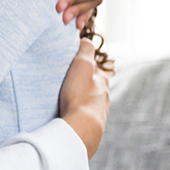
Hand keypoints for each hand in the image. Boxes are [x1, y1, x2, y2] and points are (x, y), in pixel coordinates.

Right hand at [59, 39, 109, 159]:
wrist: (81, 129)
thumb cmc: (80, 96)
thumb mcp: (82, 66)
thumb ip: (85, 51)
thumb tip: (86, 40)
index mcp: (103, 81)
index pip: (92, 68)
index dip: (80, 65)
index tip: (68, 67)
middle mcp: (104, 96)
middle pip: (92, 86)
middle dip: (80, 84)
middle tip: (64, 84)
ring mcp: (100, 113)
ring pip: (89, 102)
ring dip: (79, 100)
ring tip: (64, 101)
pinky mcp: (92, 127)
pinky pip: (84, 116)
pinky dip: (77, 113)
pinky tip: (69, 115)